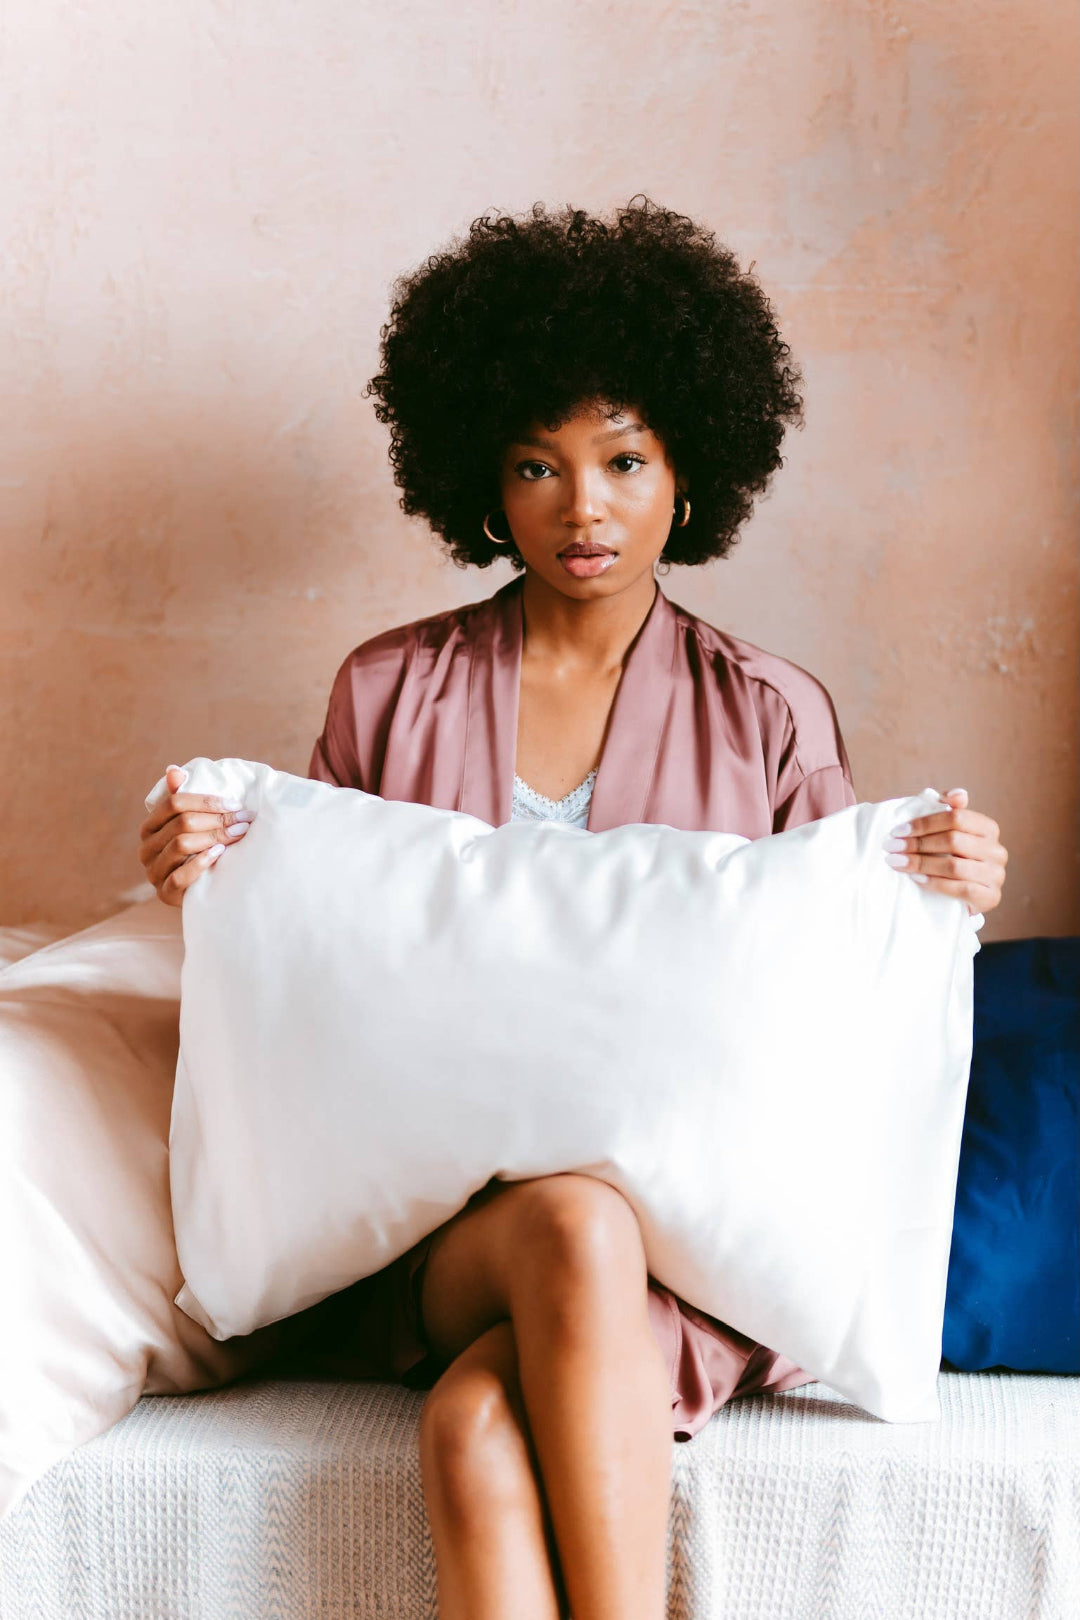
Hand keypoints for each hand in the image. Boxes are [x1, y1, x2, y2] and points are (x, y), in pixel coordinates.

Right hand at [138, 764, 254, 907]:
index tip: (236, 804)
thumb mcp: (194, 822)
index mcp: (150, 827)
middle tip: (244, 820)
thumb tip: (173, 770)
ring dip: (214, 837)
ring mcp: (153, 872)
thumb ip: (182, 796)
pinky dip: (201, 863)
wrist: (205, 890)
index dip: (207, 801)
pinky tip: (219, 854)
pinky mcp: (164, 894)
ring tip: (238, 833)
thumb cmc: (202, 849)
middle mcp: (146, 849)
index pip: (174, 803)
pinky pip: (179, 877)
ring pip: (181, 846)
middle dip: (217, 819)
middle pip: (181, 824)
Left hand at [882, 786, 1007, 916]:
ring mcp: (996, 875)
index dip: (925, 823)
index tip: (897, 831)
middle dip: (918, 843)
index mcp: (988, 828)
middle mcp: (997, 850)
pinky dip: (935, 883)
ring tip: (897, 862)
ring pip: (954, 866)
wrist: (962, 898)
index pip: (957, 818)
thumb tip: (958, 793)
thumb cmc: (952, 858)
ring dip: (921, 863)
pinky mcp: (991, 897)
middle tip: (892, 848)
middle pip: (953, 841)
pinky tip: (916, 878)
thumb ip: (949, 810)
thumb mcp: (949, 833)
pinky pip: (961, 889)